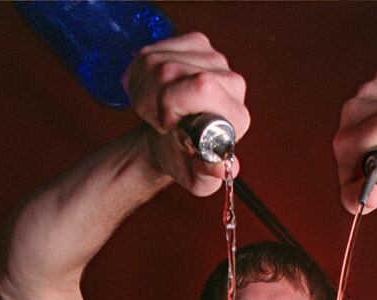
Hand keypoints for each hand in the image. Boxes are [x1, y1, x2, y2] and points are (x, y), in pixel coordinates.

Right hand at [123, 32, 249, 195]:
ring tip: (154, 111)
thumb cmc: (184, 159)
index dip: (171, 104)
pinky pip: (151, 51)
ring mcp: (214, 59)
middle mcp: (231, 82)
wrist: (171, 142)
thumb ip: (209, 174)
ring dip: (143, 91)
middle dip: (152, 99)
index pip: (200, 86)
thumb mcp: (197, 179)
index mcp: (236, 116)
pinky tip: (151, 93)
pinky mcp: (196, 44)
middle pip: (170, 71)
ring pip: (156, 61)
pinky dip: (140, 76)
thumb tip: (223, 168)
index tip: (168, 125)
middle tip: (159, 121)